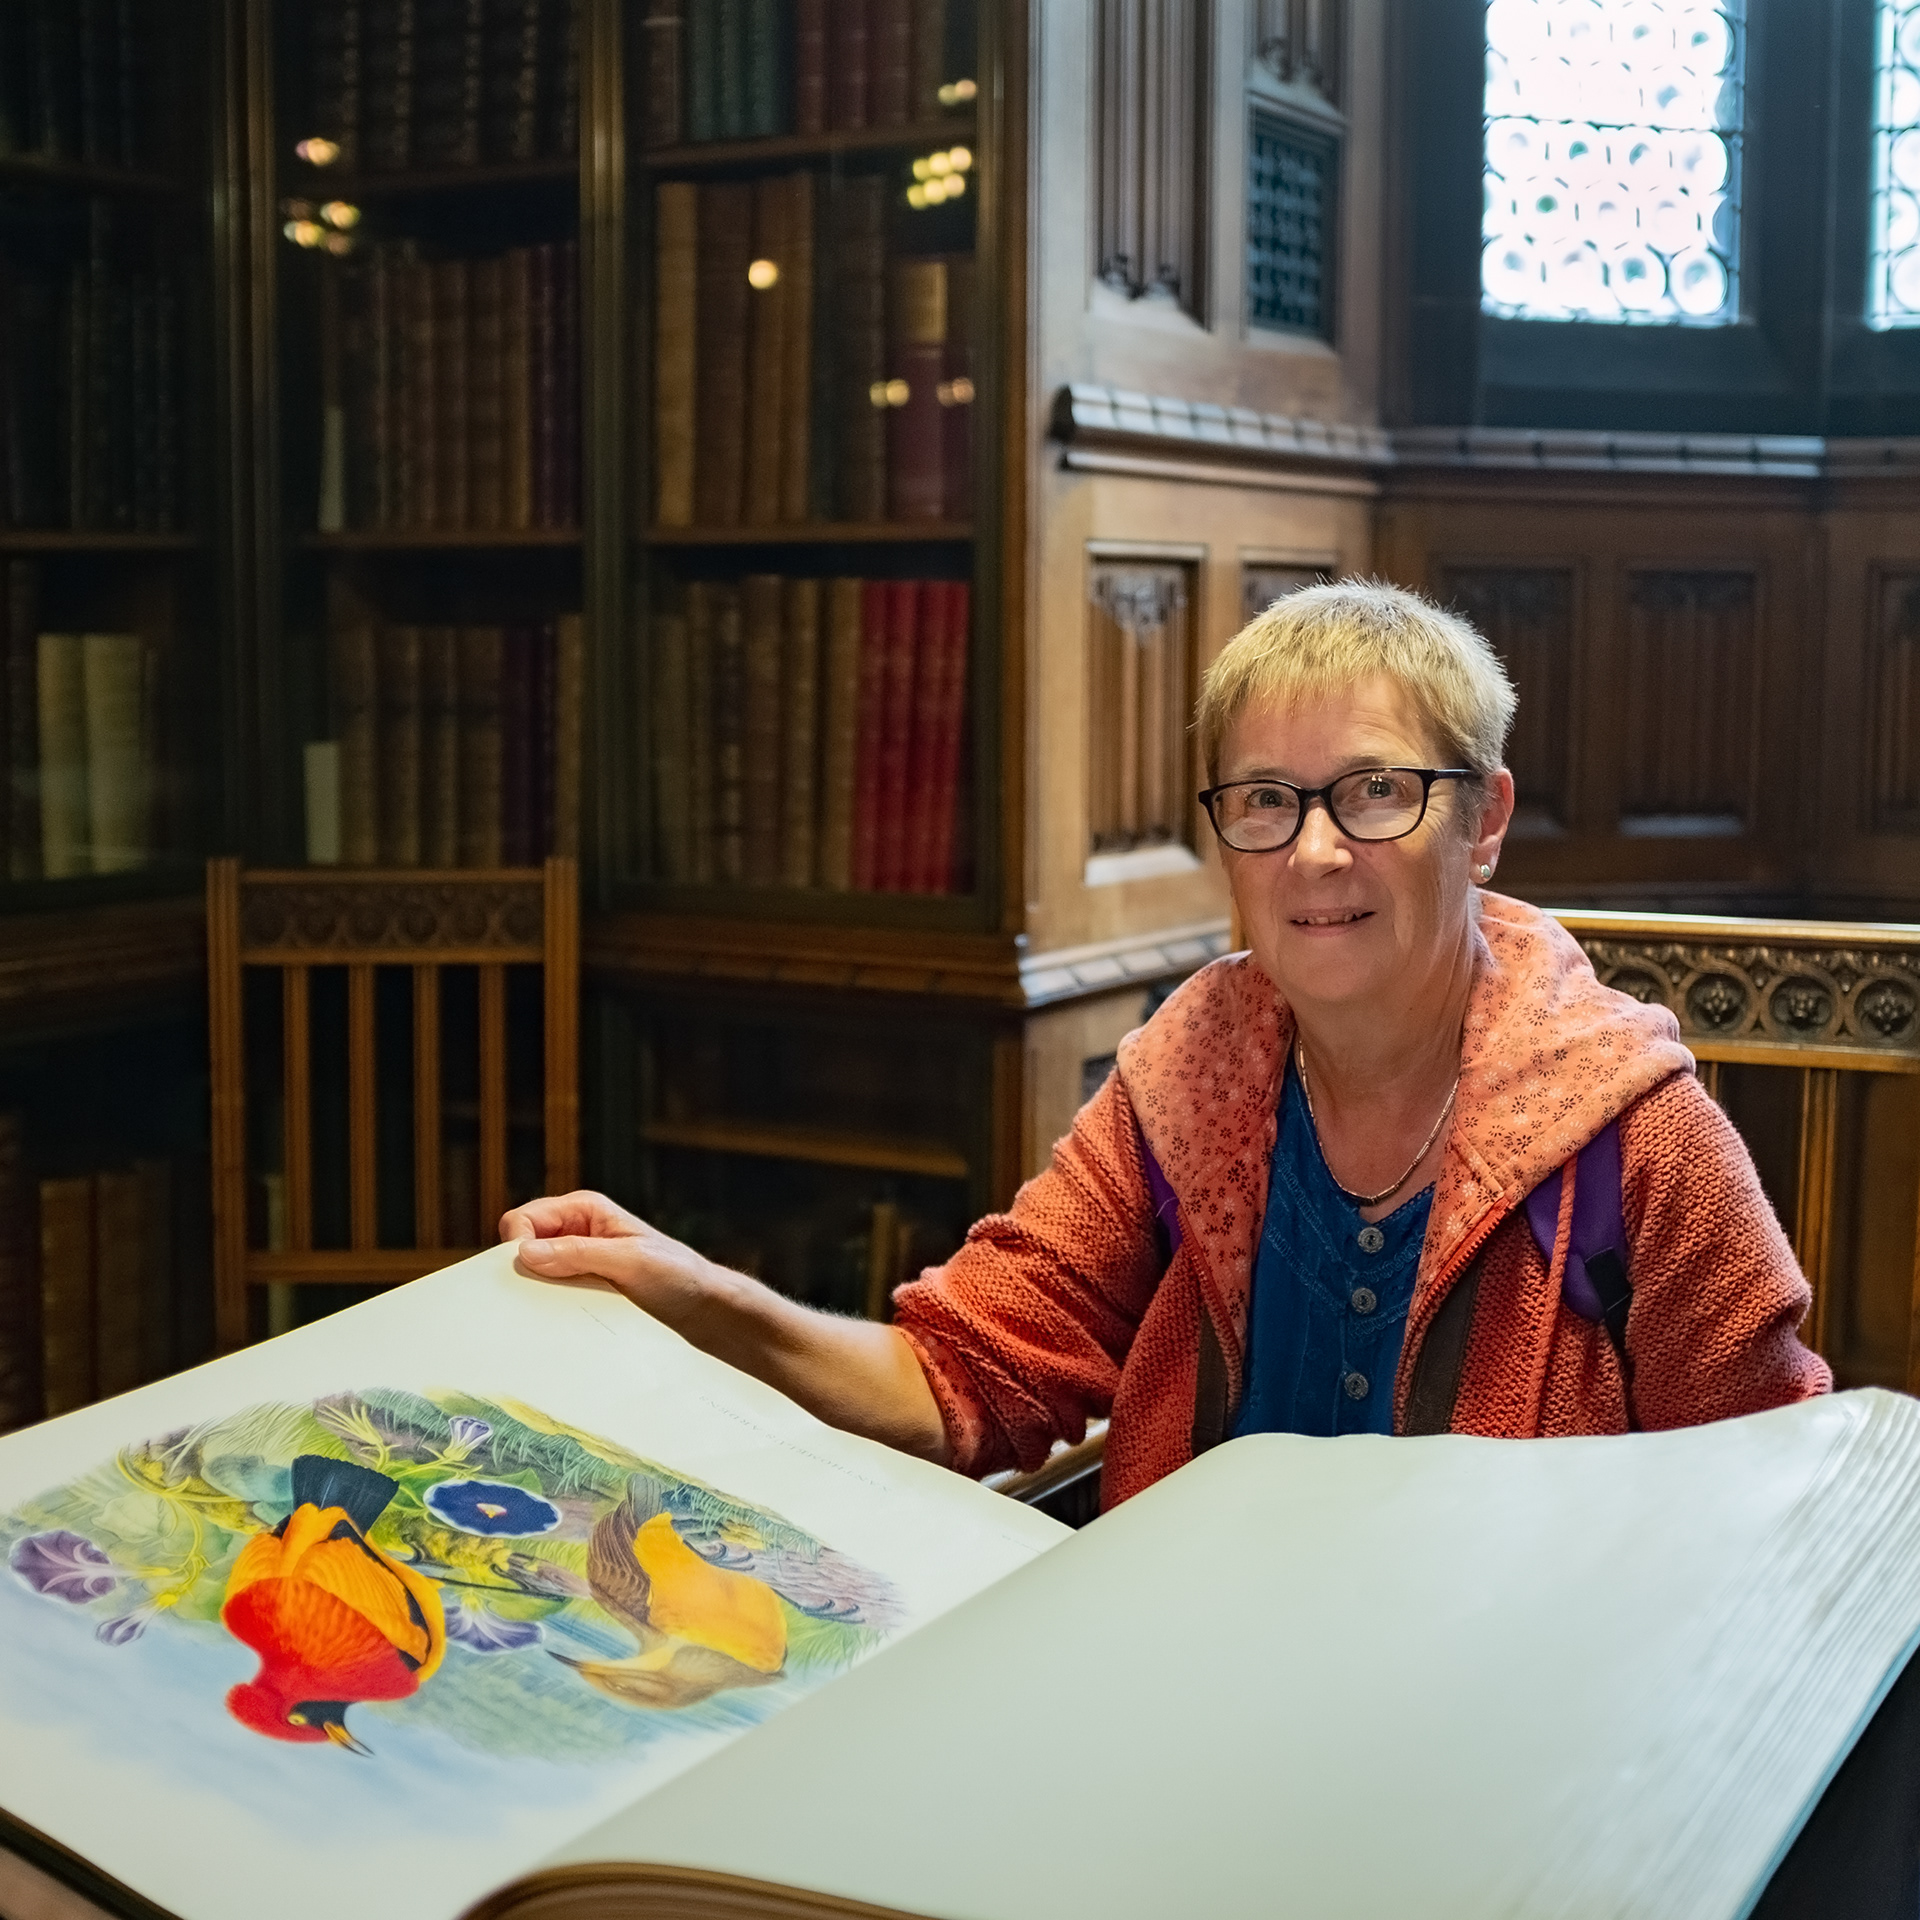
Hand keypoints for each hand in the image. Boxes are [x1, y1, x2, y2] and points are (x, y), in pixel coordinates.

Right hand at [500, 1191, 721, 1332]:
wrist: (703, 1307)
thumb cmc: (676, 1274)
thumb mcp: (629, 1260)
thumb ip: (578, 1253)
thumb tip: (525, 1253)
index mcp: (583, 1209)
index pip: (523, 1219)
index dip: (516, 1244)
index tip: (528, 1273)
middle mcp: (574, 1230)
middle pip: (520, 1246)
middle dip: (521, 1269)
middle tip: (537, 1296)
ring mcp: (576, 1261)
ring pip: (531, 1273)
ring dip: (535, 1290)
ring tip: (554, 1310)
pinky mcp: (581, 1287)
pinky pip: (547, 1294)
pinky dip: (547, 1305)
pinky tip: (561, 1320)